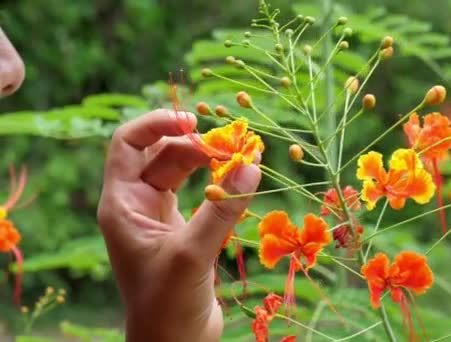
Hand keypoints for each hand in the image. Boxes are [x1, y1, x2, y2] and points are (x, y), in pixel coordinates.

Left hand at [97, 110, 260, 341]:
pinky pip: (197, 193)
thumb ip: (223, 209)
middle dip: (193, 144)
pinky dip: (216, 182)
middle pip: (160, 154)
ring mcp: (159, 217)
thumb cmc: (168, 304)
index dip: (156, 124)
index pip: (127, 144)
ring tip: (238, 157)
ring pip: (180, 171)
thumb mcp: (193, 253)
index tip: (192, 120)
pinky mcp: (181, 230)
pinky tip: (236, 179)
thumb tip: (252, 163)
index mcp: (122, 204)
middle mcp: (136, 205)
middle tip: (230, 144)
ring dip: (207, 161)